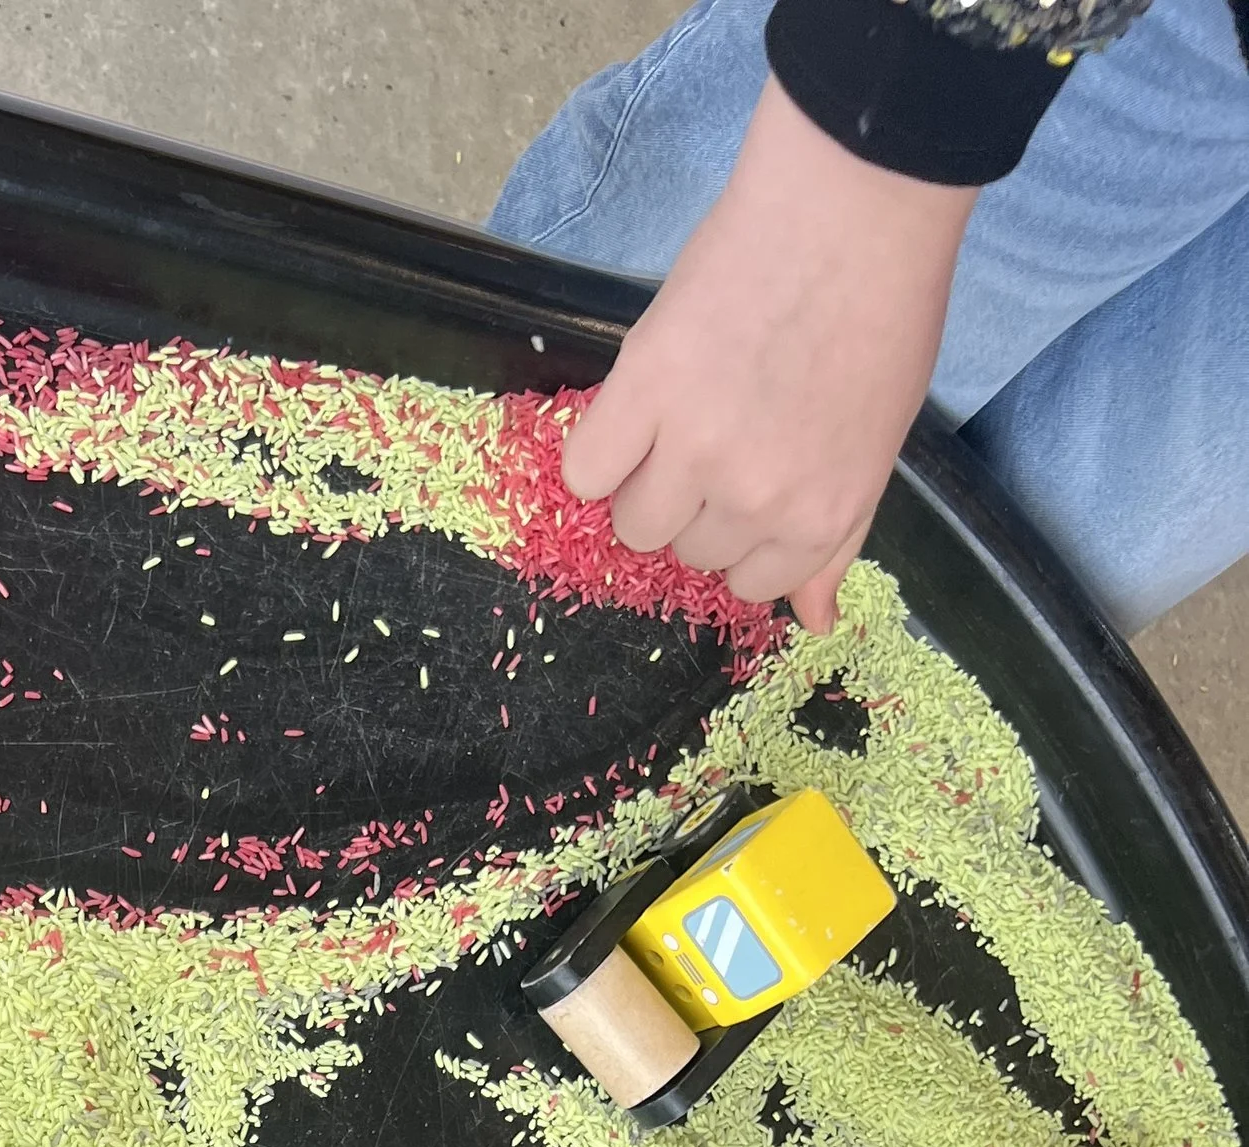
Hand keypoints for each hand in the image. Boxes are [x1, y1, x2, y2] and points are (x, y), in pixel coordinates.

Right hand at [560, 80, 976, 629]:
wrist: (856, 204)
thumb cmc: (881, 312)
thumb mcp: (878, 443)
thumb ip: (838, 537)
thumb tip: (813, 621)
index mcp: (822, 515)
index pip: (750, 584)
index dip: (743, 530)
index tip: (748, 477)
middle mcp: (759, 499)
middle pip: (688, 551)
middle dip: (698, 501)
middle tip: (722, 422)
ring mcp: (698, 448)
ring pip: (636, 522)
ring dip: (645, 479)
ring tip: (677, 412)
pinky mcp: (645, 391)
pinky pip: (586, 473)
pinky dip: (598, 451)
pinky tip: (632, 408)